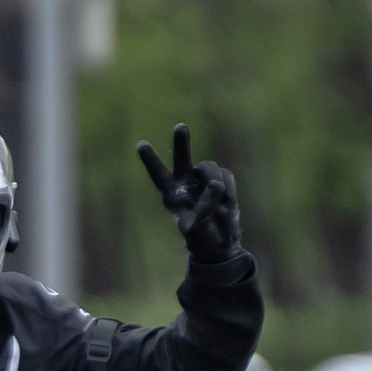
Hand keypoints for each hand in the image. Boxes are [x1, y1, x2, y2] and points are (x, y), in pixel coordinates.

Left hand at [136, 123, 241, 262]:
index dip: (151, 160)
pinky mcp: (221, 180)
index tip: (141, 145)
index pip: (158, 175)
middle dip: (181, 142)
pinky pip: (226, 176)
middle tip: (180, 127)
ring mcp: (203, 180)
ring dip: (217, 184)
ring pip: (210, 168)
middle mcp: (185, 182)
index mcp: (172, 195)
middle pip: (182, 158)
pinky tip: (226, 205)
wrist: (220, 243)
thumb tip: (215, 186)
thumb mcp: (197, 229)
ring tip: (221, 206)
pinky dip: (230, 191)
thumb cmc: (201, 238)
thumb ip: (203, 208)